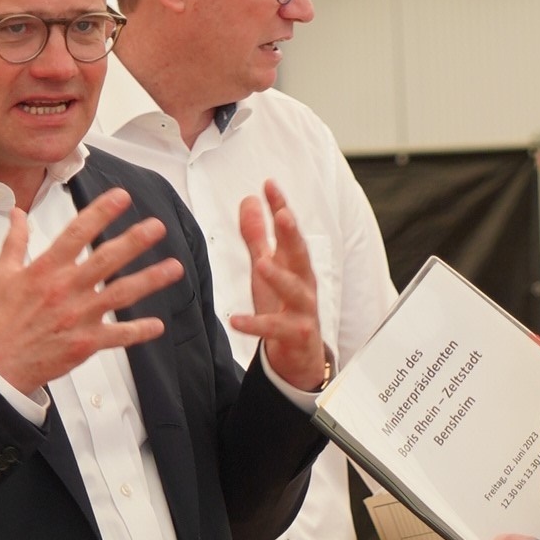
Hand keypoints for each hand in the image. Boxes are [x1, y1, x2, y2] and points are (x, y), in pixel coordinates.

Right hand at [0, 188, 180, 394]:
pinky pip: (119, 336)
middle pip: (106, 259)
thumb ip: (15, 241)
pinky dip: (139, 331)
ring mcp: (78, 317)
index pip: (77, 233)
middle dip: (134, 241)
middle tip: (156, 227)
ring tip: (174, 268)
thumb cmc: (4, 320)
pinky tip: (157, 325)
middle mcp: (66, 290)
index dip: (101, 212)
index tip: (121, 197)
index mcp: (46, 269)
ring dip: (150, 280)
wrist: (0, 364)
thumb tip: (17, 213)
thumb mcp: (3, 274)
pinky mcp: (86, 342)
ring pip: (121, 294)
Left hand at [230, 181, 325, 392]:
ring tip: (262, 264)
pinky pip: (275, 329)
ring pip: (294, 291)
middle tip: (283, 214)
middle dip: (292, 234)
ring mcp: (303, 310)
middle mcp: (303, 283)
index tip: (268, 184)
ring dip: (279, 277)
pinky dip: (256, 325)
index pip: (288, 230)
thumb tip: (248, 200)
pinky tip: (236, 320)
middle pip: (300, 255)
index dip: (280, 206)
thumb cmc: (283, 306)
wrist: (299, 355)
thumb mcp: (268, 268)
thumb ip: (257, 236)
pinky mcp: (296, 335)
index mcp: (295, 264)